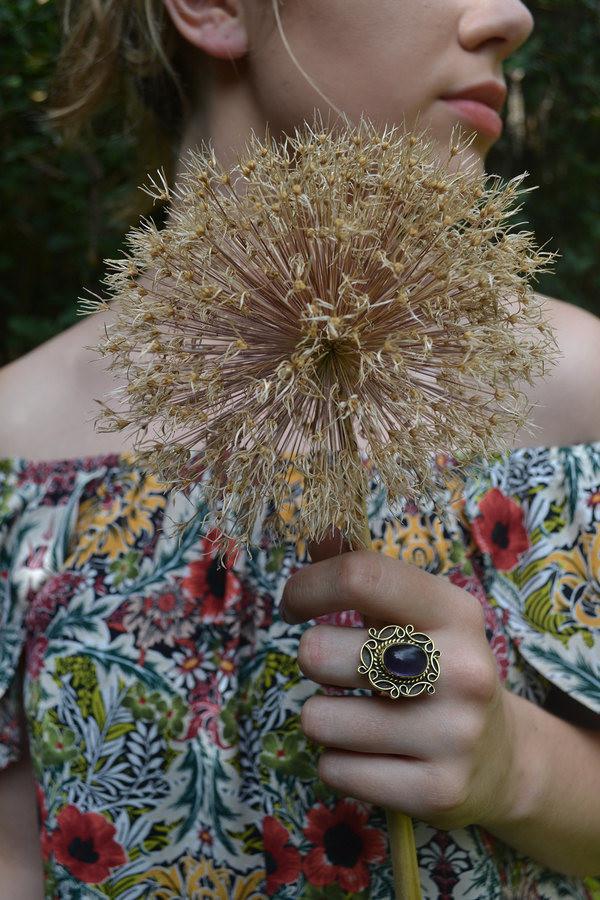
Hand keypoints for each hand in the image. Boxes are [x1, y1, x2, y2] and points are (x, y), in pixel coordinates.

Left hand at [281, 538, 519, 831]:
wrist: (500, 757)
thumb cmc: (438, 666)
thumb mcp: (414, 612)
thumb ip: (364, 570)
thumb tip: (318, 530)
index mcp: (454, 611)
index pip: (362, 575)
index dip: (308, 586)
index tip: (295, 603)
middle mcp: (461, 669)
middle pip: (320, 651)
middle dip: (313, 659)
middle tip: (337, 667)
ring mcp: (453, 734)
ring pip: (318, 719)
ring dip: (323, 717)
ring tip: (358, 715)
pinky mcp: (437, 791)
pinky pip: (335, 770)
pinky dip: (339, 762)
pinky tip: (373, 754)